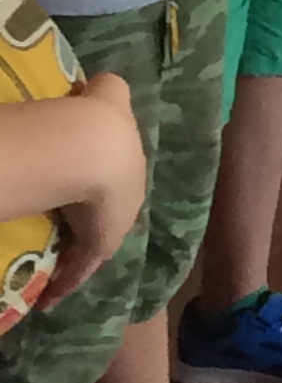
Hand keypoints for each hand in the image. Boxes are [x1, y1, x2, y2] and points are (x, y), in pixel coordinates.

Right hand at [39, 74, 144, 304]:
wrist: (96, 149)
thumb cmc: (100, 118)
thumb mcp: (107, 94)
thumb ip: (105, 88)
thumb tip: (96, 84)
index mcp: (130, 161)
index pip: (123, 176)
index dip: (107, 183)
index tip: (92, 192)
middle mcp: (128, 194)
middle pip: (111, 212)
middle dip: (94, 222)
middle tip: (68, 231)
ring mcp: (115, 222)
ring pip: (94, 245)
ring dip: (75, 258)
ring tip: (54, 272)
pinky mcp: (99, 246)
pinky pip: (80, 268)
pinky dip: (66, 282)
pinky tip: (50, 298)